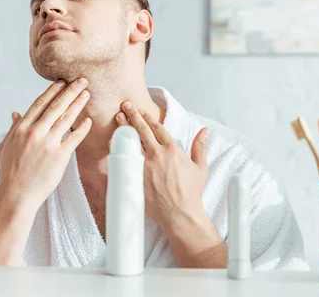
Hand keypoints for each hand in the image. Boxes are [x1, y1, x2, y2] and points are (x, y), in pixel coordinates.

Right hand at [0, 79, 91, 209]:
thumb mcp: (5, 146)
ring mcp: (48, 144)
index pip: (40, 104)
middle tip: (82, 81)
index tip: (62, 81)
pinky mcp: (60, 156)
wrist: (16, 194)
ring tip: (87, 94)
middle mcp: (35, 133)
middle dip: (70, 91)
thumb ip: (13, 128)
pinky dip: (82, 128)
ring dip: (78, 104)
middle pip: (56, 107)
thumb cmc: (9, 172)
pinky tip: (89, 120)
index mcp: (22, 128)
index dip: (53, 91)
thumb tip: (15, 113)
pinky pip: (75, 138)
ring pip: (67, 118)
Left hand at [116, 101, 208, 229]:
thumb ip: (200, 146)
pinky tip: (112, 143)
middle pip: (142, 130)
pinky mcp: (135, 177)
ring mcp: (144, 166)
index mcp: (172, 150)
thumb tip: (205, 130)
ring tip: (118, 118)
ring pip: (130, 142)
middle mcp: (157, 155)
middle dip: (133, 115)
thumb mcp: (200, 167)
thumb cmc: (191, 192)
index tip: (142, 110)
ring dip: (123, 128)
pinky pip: (123, 160)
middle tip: (125, 105)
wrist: (180, 213)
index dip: (149, 117)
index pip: (158, 128)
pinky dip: (117, 150)